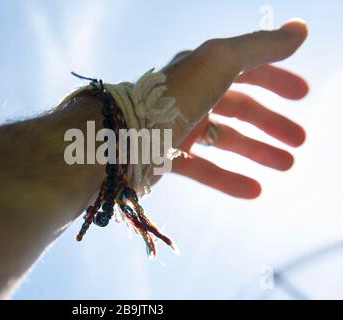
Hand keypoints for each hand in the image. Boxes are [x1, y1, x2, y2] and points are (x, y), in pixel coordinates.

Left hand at [162, 20, 307, 198]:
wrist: (123, 137)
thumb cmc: (174, 96)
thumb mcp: (220, 61)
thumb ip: (259, 47)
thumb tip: (299, 31)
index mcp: (201, 70)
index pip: (245, 70)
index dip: (275, 79)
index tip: (303, 95)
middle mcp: (190, 97)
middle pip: (238, 109)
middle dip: (271, 123)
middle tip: (300, 140)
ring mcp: (178, 128)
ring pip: (224, 140)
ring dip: (256, 152)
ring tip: (286, 165)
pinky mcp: (167, 158)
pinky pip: (204, 169)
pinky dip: (229, 179)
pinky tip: (255, 190)